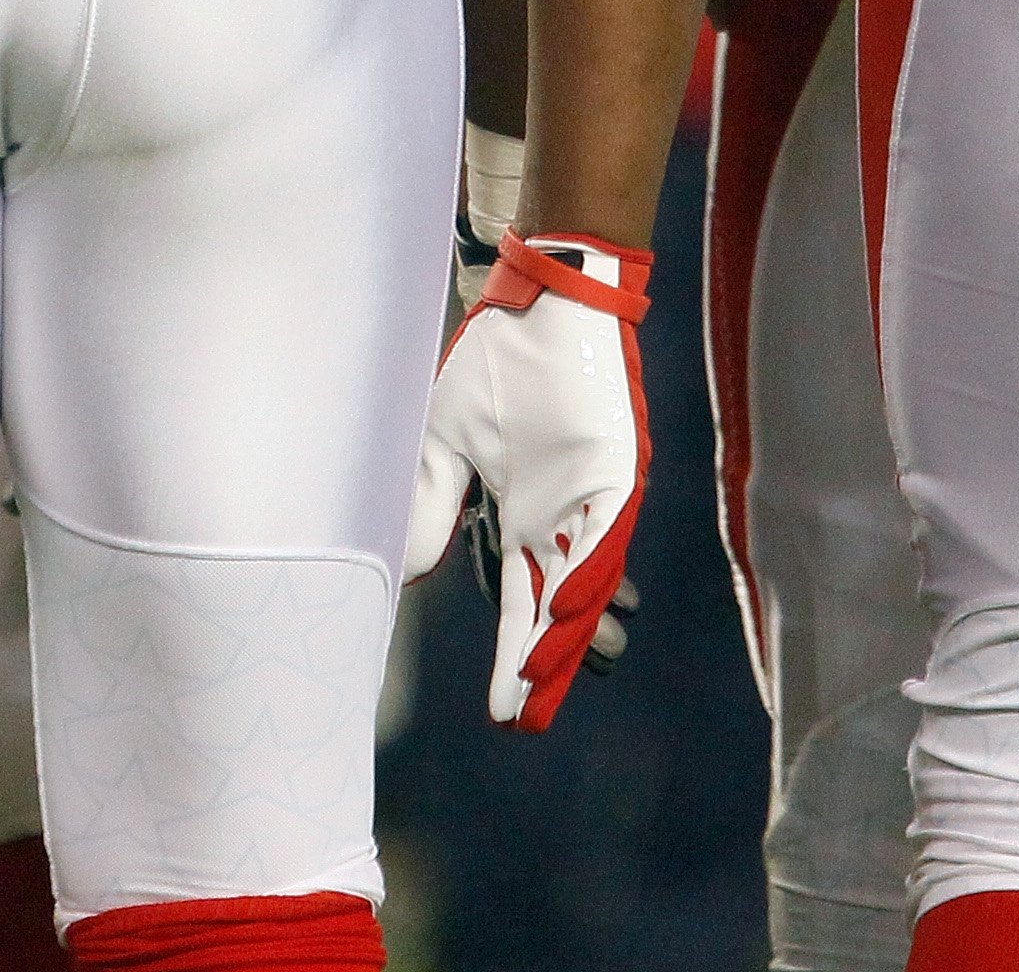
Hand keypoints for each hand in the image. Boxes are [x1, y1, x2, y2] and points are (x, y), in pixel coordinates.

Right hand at [404, 232, 649, 729]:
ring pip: (582, 579)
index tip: (501, 709)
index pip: (512, 597)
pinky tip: (574, 610)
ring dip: (570, 631)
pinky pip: (603, 531)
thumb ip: (432, 505)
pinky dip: (589, 571)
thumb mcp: (446, 441)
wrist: (544, 299)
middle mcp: (558, 515)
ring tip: (559, 680)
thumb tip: (402, 573)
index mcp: (517, 511)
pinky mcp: (615, 470)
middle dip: (543, 662)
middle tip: (533, 719)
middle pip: (550, 603)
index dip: (508, 651)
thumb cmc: (496, 364)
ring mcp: (590, 496)